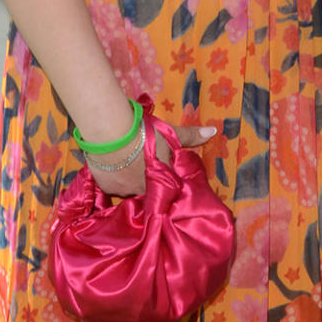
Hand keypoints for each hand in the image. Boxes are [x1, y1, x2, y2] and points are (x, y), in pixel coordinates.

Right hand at [86, 122, 215, 197]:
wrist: (112, 135)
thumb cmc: (145, 134)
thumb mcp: (170, 134)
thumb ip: (191, 136)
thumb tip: (214, 131)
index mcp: (162, 180)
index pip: (168, 186)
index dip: (166, 180)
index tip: (164, 173)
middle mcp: (144, 190)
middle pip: (148, 189)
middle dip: (147, 181)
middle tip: (143, 165)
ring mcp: (125, 191)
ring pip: (129, 189)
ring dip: (130, 179)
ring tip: (127, 164)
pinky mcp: (107, 188)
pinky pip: (113, 187)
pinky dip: (113, 178)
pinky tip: (112, 166)